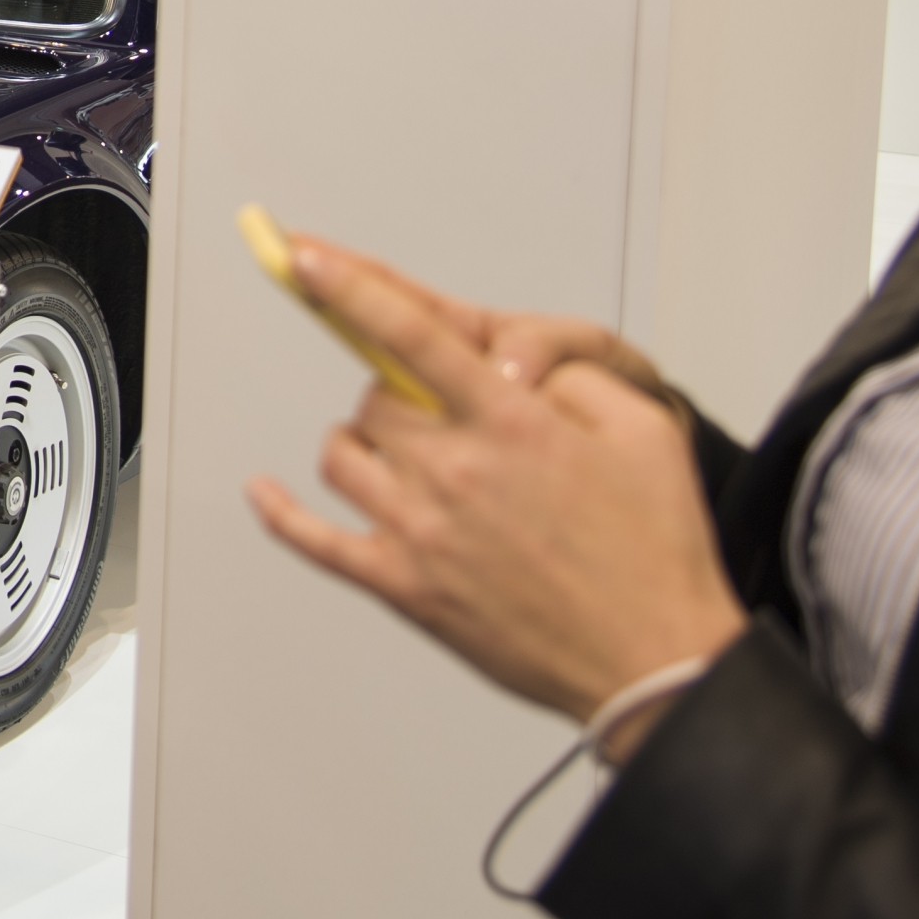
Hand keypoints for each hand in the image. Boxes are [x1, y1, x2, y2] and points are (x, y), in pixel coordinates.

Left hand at [246, 231, 744, 740]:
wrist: (653, 661)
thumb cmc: (654, 553)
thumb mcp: (646, 432)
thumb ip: (573, 378)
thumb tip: (510, 367)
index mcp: (511, 424)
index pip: (412, 334)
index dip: (351, 288)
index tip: (306, 257)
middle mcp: (454, 472)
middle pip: (378, 397)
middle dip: (402, 392)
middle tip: (441, 413)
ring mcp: (421, 533)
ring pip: (343, 455)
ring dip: (366, 443)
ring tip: (406, 456)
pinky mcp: (405, 588)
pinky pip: (316, 542)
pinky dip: (281, 513)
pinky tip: (264, 492)